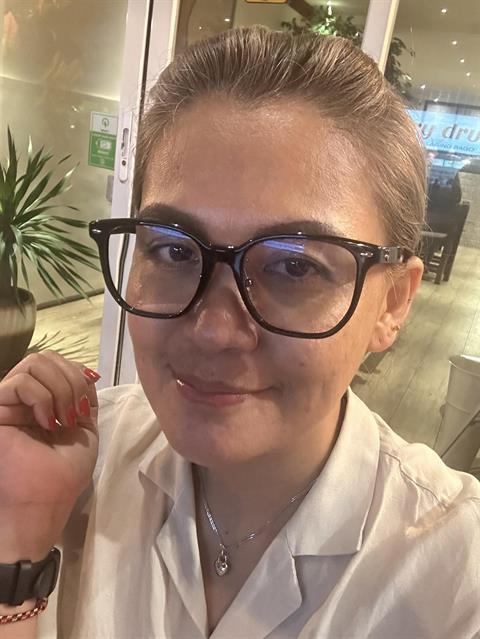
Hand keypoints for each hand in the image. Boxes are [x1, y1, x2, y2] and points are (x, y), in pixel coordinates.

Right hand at [0, 351, 99, 562]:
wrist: (45, 501)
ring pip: (35, 362)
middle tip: (74, 413)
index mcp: (44, 400)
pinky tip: (46, 423)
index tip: (85, 404)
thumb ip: (84, 399)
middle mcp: (23, 398)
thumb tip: (88, 373)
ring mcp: (8, 402)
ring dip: (60, 389)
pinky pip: (20, 382)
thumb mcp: (85, 430)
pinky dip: (42, 398)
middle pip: (46, 357)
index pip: (57, 362)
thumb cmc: (63, 474)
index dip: (76, 372)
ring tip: (62, 420)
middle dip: (71, 379)